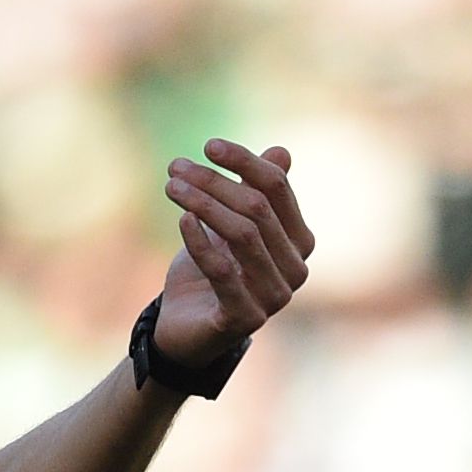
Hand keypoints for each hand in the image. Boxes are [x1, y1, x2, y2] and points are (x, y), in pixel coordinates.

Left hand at [155, 138, 313, 372]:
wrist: (185, 326)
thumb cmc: (210, 269)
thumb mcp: (229, 224)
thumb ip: (256, 192)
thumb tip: (281, 151)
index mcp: (300, 241)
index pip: (277, 188)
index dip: (245, 161)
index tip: (209, 145)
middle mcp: (296, 269)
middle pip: (257, 208)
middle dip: (214, 182)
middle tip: (175, 168)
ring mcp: (275, 296)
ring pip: (242, 235)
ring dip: (202, 204)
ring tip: (171, 187)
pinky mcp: (246, 318)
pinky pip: (223, 271)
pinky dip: (200, 241)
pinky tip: (182, 219)